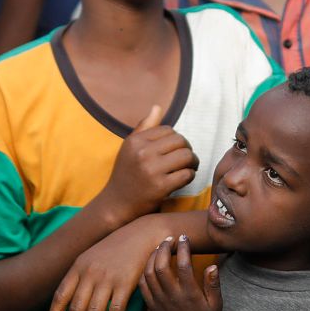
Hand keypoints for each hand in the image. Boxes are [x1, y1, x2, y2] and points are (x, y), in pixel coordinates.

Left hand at [45, 214, 176, 310]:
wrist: (141, 234)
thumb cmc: (116, 249)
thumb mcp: (91, 257)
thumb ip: (80, 277)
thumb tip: (69, 302)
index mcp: (78, 267)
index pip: (61, 296)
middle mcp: (89, 273)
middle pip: (76, 309)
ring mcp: (107, 278)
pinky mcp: (125, 283)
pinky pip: (115, 310)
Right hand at [95, 104, 197, 223]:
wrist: (117, 204)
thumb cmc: (126, 173)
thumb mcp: (130, 148)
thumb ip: (144, 127)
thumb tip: (157, 107)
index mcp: (136, 141)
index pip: (169, 130)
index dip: (176, 139)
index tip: (176, 150)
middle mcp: (142, 153)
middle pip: (181, 141)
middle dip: (187, 149)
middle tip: (187, 159)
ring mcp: (151, 170)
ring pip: (187, 156)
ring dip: (192, 162)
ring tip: (189, 167)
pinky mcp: (160, 187)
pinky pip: (187, 174)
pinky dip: (190, 176)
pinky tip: (184, 179)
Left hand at [138, 235, 220, 310]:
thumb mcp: (216, 304)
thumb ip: (213, 284)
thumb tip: (212, 265)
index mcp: (189, 294)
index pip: (184, 266)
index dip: (183, 248)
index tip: (184, 237)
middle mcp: (172, 297)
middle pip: (161, 266)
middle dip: (164, 248)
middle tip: (169, 239)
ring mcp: (159, 301)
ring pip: (149, 274)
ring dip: (152, 257)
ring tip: (160, 247)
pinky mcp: (152, 306)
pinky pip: (142, 285)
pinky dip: (144, 271)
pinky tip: (151, 263)